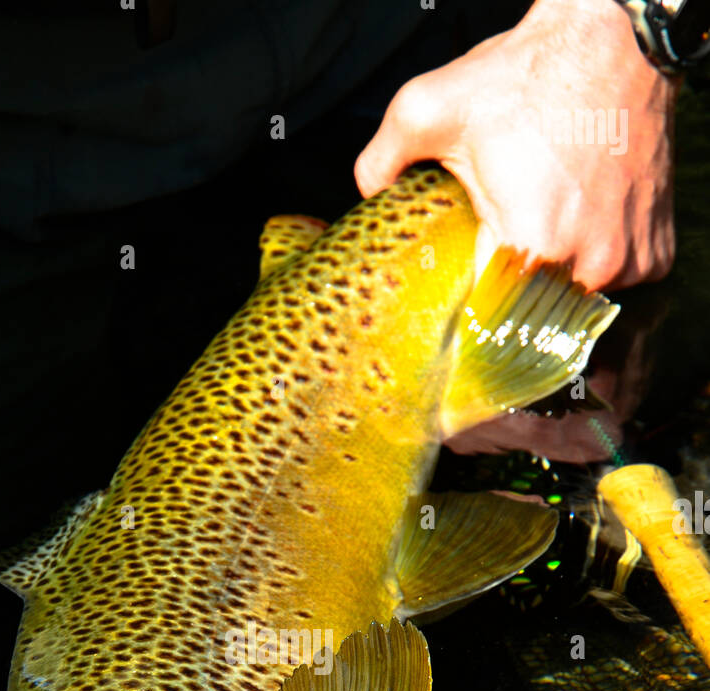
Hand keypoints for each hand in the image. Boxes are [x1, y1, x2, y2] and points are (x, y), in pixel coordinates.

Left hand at [355, 0, 675, 290]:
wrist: (616, 41)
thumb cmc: (531, 74)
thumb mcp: (431, 107)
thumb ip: (383, 158)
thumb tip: (365, 195)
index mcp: (530, 244)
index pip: (487, 319)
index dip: (466, 309)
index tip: (458, 294)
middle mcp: (586, 264)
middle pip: (530, 315)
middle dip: (510, 289)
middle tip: (501, 244)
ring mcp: (627, 262)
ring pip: (574, 303)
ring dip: (554, 279)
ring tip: (544, 225)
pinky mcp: (655, 254)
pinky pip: (617, 286)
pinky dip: (595, 265)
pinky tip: (581, 225)